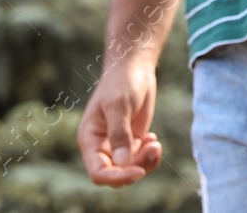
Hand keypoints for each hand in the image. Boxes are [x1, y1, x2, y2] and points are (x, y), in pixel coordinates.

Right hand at [78, 59, 162, 186]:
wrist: (134, 69)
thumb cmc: (121, 83)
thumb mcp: (119, 106)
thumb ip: (119, 133)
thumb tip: (122, 162)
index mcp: (90, 140)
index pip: (99, 173)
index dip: (118, 177)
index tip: (139, 171)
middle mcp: (101, 147)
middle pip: (117, 175)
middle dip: (136, 167)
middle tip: (154, 146)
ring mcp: (117, 146)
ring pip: (130, 170)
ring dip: (146, 162)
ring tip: (156, 143)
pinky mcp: (131, 142)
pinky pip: (139, 160)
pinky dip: (149, 156)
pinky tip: (153, 139)